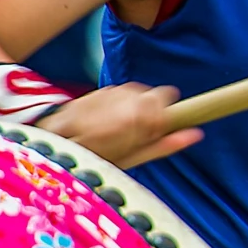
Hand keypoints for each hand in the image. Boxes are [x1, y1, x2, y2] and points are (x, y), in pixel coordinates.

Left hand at [40, 83, 201, 168]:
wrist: (52, 141)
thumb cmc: (93, 156)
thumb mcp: (131, 158)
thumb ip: (164, 145)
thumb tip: (194, 135)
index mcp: (138, 114)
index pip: (169, 98)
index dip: (169, 116)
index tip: (162, 130)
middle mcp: (127, 95)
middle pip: (161, 93)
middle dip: (158, 111)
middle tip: (144, 132)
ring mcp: (116, 89)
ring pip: (145, 92)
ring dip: (142, 108)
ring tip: (124, 129)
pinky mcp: (105, 89)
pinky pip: (129, 93)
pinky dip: (127, 105)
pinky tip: (113, 121)